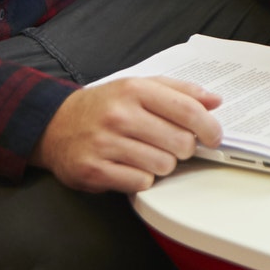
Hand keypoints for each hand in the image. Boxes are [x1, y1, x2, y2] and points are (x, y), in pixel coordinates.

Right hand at [32, 77, 222, 193]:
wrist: (54, 125)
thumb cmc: (105, 106)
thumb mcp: (140, 86)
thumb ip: (180, 91)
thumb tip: (215, 100)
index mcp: (135, 90)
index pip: (187, 110)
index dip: (209, 127)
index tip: (214, 136)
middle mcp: (119, 115)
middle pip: (180, 142)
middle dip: (184, 148)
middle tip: (174, 146)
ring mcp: (104, 144)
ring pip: (163, 165)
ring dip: (163, 164)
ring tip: (148, 154)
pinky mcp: (93, 171)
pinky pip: (140, 182)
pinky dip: (142, 179)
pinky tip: (131, 166)